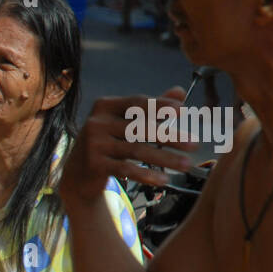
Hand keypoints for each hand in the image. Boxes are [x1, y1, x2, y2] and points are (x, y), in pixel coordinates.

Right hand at [59, 87, 196, 205]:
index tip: (183, 110)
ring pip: (135, 150)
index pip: (136, 103)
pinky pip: (125, 169)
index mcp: (105, 106)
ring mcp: (93, 144)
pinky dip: (146, 174)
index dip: (160, 105)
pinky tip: (163, 180)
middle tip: (194, 145)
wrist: (78, 173)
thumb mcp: (124, 122)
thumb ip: (150, 108)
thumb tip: (179, 91)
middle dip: (169, 136)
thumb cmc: (107, 142)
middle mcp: (96, 122)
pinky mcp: (94, 164)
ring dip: (164, 158)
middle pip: (139, 127)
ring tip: (186, 165)